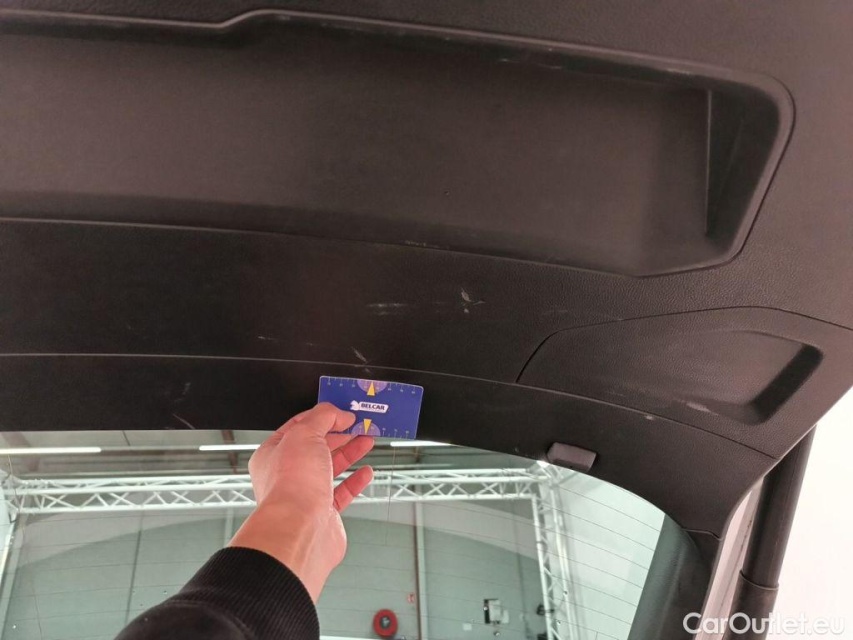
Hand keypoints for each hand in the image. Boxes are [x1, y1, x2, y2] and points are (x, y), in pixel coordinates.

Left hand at [229, 403, 374, 600]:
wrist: (300, 530)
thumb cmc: (291, 486)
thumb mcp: (305, 434)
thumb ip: (323, 417)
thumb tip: (339, 414)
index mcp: (273, 454)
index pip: (298, 427)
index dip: (322, 416)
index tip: (343, 411)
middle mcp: (287, 475)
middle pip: (317, 447)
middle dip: (340, 433)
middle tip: (360, 425)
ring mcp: (306, 494)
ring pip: (330, 467)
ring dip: (350, 452)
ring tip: (367, 440)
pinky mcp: (324, 513)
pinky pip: (342, 492)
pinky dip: (355, 480)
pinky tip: (365, 472)